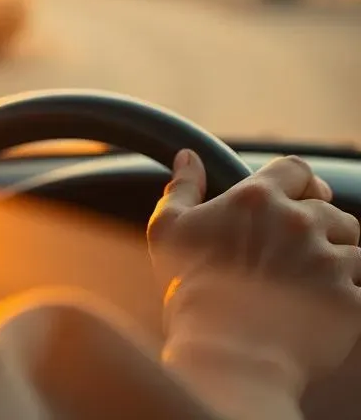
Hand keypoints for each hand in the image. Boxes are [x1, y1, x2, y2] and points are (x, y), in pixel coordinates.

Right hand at [148, 150, 360, 394]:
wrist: (225, 352)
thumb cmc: (190, 289)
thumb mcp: (168, 228)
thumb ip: (182, 186)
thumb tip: (188, 157)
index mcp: (257, 199)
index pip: (298, 170)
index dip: (303, 183)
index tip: (301, 198)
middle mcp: (298, 222)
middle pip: (333, 211)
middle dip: (324, 228)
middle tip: (304, 252)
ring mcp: (327, 261)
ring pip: (355, 248)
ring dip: (342, 260)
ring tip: (317, 281)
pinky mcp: (349, 300)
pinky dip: (350, 295)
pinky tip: (325, 308)